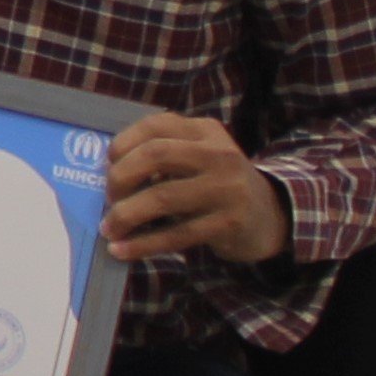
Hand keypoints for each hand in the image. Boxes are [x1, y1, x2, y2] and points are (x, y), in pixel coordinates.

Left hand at [102, 113, 292, 266]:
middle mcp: (219, 154)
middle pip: (155, 155)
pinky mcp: (230, 222)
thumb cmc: (216, 184)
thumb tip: (104, 175)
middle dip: (120, 177)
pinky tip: (121, 250)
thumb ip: (162, 156)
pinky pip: (177, 234)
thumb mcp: (198, 158)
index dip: (122, 144)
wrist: (271, 214)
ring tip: (109, 228)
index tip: (106, 165)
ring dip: (125, 215)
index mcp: (205, 131)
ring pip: (163, 197)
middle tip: (108, 197)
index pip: (155, 126)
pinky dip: (143, 244)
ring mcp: (227, 188)